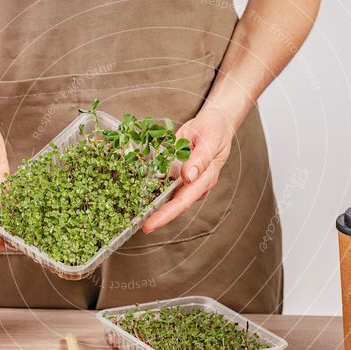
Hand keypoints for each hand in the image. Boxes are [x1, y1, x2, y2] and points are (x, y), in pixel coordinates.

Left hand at [142, 108, 234, 232]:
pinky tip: (137, 193)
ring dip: (153, 206)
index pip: (183, 201)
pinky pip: (164, 186)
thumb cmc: (214, 132)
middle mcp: (194, 185)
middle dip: (157, 217)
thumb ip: (200, 159)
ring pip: (168, 198)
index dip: (166, 215)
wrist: (215, 124)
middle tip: (139, 225)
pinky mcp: (178, 175)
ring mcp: (186, 182)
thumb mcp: (209, 141)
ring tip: (135, 215)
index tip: (150, 224)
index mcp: (204, 179)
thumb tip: (188, 177)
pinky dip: (151, 190)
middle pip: (174, 206)